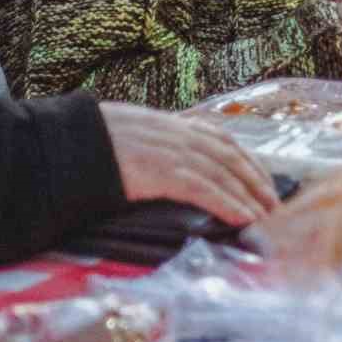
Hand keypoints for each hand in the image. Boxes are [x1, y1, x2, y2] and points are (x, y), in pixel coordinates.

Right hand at [99, 102, 278, 226]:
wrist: (66, 144)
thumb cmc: (91, 144)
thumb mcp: (130, 136)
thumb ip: (154, 146)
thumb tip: (168, 168)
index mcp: (170, 124)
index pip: (222, 139)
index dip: (247, 159)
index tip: (264, 179)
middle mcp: (176, 133)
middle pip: (230, 155)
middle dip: (256, 180)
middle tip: (275, 204)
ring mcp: (169, 151)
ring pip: (222, 172)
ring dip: (249, 195)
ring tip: (266, 216)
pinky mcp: (161, 171)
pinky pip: (204, 189)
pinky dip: (228, 203)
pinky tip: (243, 217)